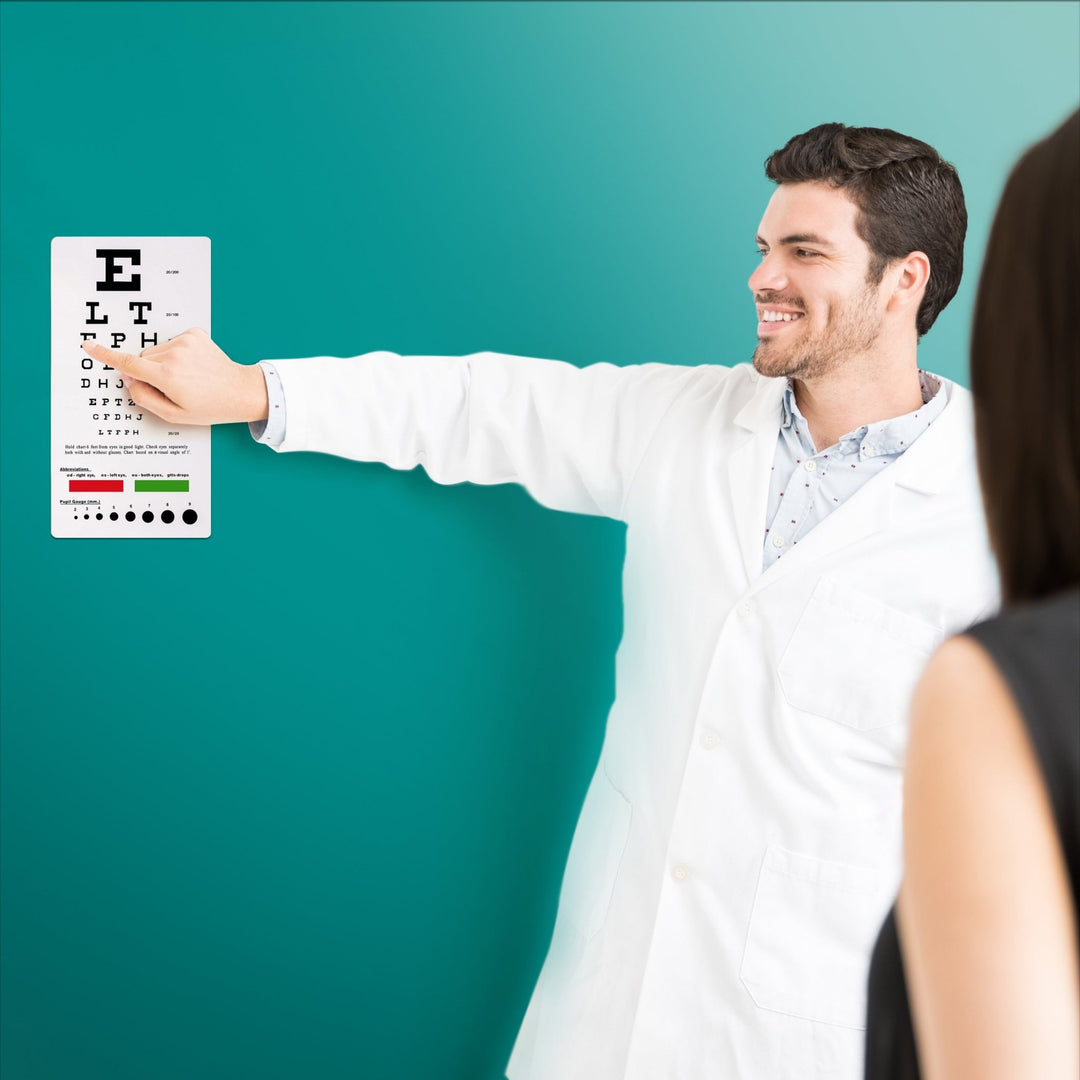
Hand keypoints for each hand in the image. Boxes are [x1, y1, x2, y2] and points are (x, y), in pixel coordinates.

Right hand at [81, 327, 268, 425]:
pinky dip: (177, 354)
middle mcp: (175, 355)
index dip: (107, 356)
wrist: (241, 391)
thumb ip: (145, 398)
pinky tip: (193, 366)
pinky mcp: (194, 334)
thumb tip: (129, 380)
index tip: (90, 346)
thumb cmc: (211, 406)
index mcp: (167, 376)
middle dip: (149, 372)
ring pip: (156, 351)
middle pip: (143, 359)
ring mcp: (185, 342)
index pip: (129, 364)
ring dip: (163, 363)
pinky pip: (172, 343)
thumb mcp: (175, 415)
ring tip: (187, 377)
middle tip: (173, 387)